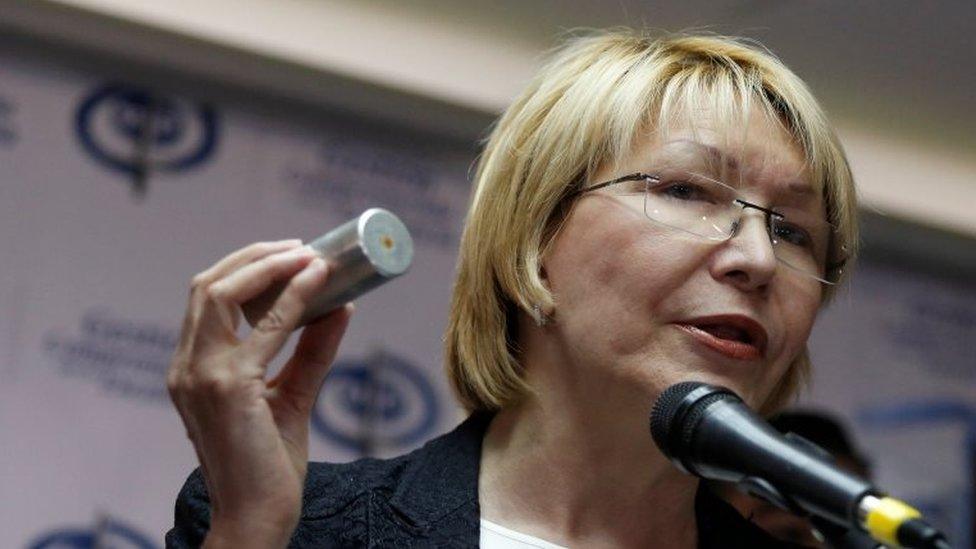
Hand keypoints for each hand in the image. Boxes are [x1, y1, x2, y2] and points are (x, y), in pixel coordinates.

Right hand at [167, 240, 353, 547]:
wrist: (257, 517)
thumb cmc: (269, 465)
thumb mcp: (292, 397)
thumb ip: (311, 352)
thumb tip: (340, 307)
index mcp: (191, 369)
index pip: (208, 299)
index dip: (246, 267)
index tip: (290, 254)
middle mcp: (186, 367)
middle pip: (208, 284)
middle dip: (256, 255)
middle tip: (302, 246)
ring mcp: (201, 375)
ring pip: (223, 293)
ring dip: (269, 265)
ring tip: (309, 255)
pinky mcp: (227, 387)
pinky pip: (265, 327)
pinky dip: (293, 298)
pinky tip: (319, 284)